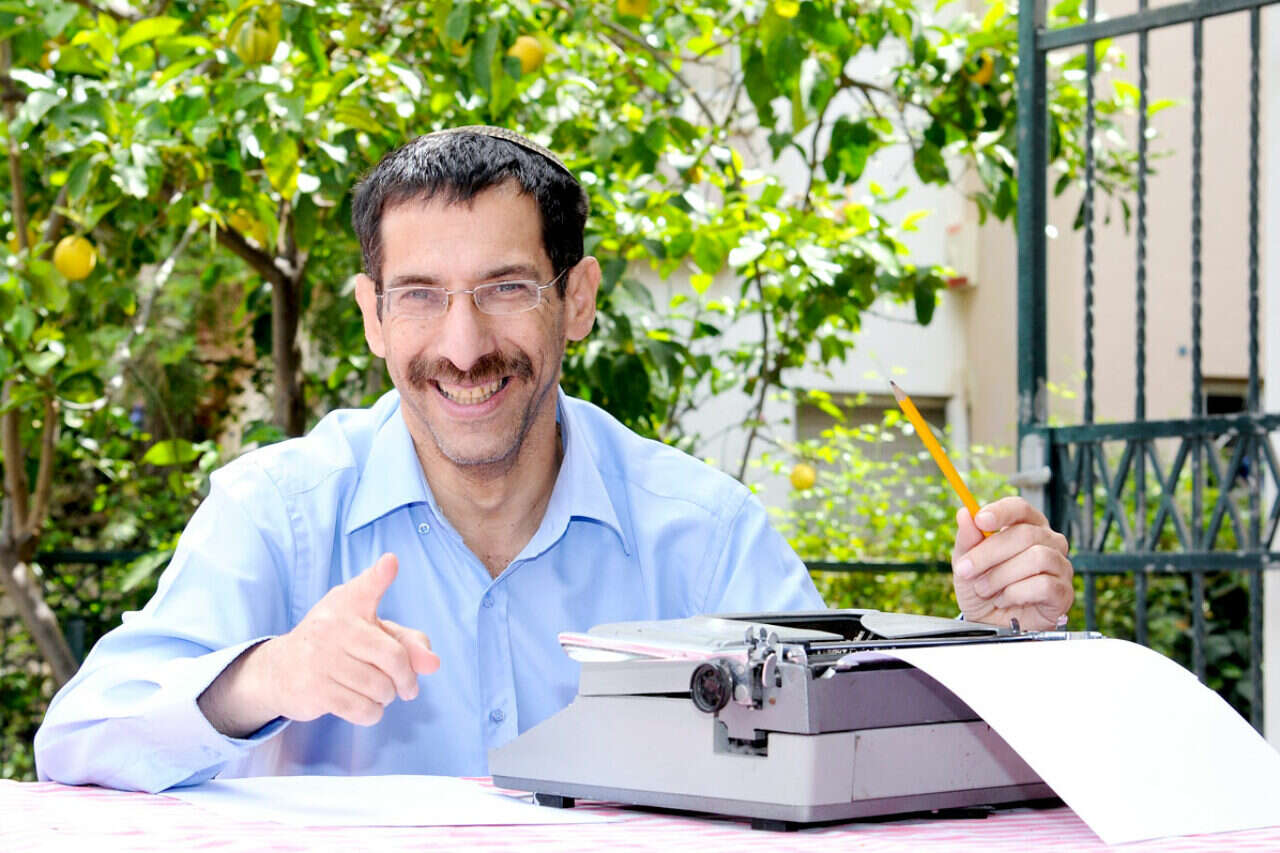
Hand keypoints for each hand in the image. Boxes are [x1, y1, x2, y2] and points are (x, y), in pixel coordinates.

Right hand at [199, 553, 439, 736]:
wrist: (281, 669)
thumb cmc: (337, 646)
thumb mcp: (371, 632)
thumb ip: (408, 642)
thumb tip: (433, 663)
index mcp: (349, 604)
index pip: (367, 587)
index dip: (380, 575)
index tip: (390, 562)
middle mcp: (333, 626)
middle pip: (393, 658)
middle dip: (407, 679)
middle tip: (406, 686)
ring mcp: (321, 658)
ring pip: (380, 688)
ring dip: (387, 697)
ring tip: (379, 692)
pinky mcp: (315, 689)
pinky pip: (363, 709)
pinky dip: (372, 713)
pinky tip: (365, 705)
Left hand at [951, 496, 1073, 630]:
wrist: (990, 622)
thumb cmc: (982, 587)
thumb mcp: (966, 562)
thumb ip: (967, 539)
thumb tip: (965, 513)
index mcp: (1026, 526)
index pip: (1020, 508)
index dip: (1001, 512)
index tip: (980, 520)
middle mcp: (1049, 542)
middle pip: (1025, 534)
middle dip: (989, 553)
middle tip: (966, 570)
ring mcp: (1060, 566)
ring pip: (1037, 557)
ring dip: (1001, 575)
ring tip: (985, 589)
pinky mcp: (1064, 592)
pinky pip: (1044, 585)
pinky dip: (1017, 593)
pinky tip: (1006, 599)